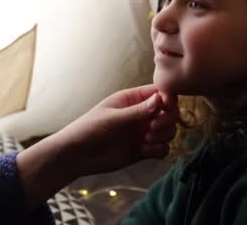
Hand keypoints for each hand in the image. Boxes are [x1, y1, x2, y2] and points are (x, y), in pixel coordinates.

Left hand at [51, 84, 178, 175]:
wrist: (77, 155)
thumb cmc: (89, 129)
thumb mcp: (113, 118)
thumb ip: (138, 111)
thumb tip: (161, 98)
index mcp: (132, 99)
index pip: (159, 92)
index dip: (168, 98)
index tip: (166, 107)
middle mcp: (140, 114)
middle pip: (169, 112)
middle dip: (167, 120)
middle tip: (152, 127)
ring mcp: (142, 132)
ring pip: (169, 131)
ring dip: (164, 135)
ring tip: (146, 139)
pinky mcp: (142, 149)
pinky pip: (162, 148)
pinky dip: (159, 150)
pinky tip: (144, 151)